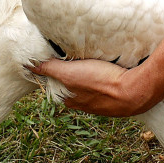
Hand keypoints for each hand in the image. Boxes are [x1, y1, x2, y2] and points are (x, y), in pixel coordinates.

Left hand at [26, 56, 150, 117]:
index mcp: (71, 100)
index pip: (57, 84)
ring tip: (95, 61)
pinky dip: (107, 78)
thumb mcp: (69, 73)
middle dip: (75, 73)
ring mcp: (103, 103)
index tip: (60, 58)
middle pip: (74, 86)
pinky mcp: (118, 97)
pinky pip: (108, 87)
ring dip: (92, 75)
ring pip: (91, 87)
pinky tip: (111, 70)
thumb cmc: (100, 82)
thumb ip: (49, 68)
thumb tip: (28, 65)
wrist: (135, 92)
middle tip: (79, 57)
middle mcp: (85, 105)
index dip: (56, 70)